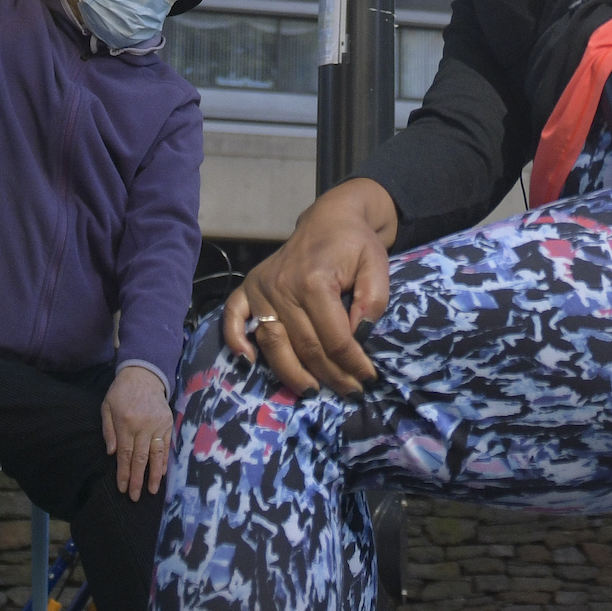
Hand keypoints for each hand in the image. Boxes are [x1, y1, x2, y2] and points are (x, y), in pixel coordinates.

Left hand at [103, 363, 176, 495]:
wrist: (143, 374)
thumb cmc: (121, 392)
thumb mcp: (107, 407)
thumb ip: (108, 430)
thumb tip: (112, 454)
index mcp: (126, 422)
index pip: (124, 454)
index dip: (123, 473)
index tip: (122, 488)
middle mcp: (143, 426)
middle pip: (140, 458)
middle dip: (137, 479)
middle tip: (135, 497)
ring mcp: (157, 425)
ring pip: (156, 455)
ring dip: (154, 475)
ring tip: (152, 491)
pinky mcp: (167, 423)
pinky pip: (166, 446)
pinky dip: (164, 461)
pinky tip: (162, 473)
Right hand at [222, 179, 400, 396]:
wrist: (331, 218)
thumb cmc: (356, 245)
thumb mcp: (377, 268)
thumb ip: (372, 303)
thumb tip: (359, 339)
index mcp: (315, 282)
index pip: (334, 339)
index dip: (353, 364)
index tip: (369, 379)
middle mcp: (283, 287)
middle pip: (306, 347)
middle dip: (330, 376)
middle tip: (350, 392)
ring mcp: (262, 288)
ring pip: (273, 343)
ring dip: (291, 374)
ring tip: (311, 392)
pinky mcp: (250, 287)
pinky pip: (234, 317)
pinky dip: (235, 340)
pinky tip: (248, 361)